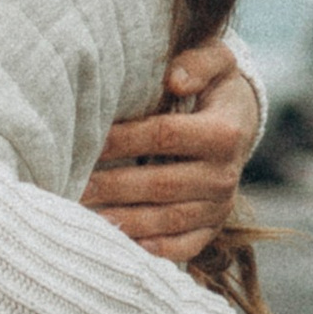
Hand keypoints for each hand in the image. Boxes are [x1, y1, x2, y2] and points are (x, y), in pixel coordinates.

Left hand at [83, 38, 262, 260]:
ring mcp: (219, 207)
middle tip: (74, 187)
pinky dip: (151, 251)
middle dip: (114, 187)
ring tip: (85, 221)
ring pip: (167, 220)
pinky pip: (182, 247)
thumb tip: (174, 79)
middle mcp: (225, 175)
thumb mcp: (217, 61)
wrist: (238, 121)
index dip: (125, 140)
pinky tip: (118, 249)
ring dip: (125, 223)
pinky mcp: (212, 229)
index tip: (89, 142)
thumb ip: (199, 62)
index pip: (165, 136)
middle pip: (162, 184)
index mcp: (225, 132)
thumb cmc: (213, 85)